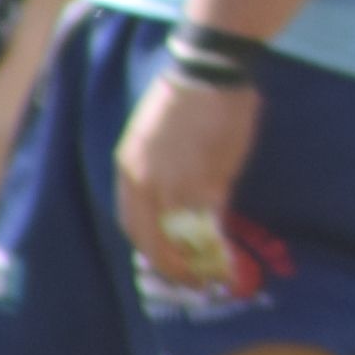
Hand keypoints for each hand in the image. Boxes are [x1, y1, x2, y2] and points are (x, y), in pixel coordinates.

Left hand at [116, 65, 258, 268]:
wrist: (207, 75)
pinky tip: (227, 251)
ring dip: (194, 259)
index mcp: (128, 168)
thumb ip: (156, 170)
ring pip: (181, 233)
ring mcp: (177, 182)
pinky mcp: (209, 180)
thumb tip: (172, 200)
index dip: (148, 246)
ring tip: (209, 273)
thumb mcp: (151, 136)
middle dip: (168, 263)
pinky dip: (218, 239)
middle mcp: (146, 181)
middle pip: (150, 236)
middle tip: (186, 279)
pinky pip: (210, 220)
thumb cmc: (182, 98)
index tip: (163, 259)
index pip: (131, 222)